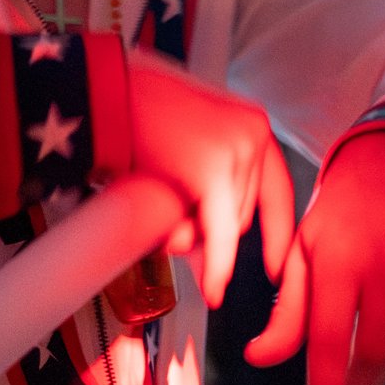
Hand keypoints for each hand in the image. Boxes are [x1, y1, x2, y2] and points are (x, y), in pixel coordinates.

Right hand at [127, 50, 294, 307]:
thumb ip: (203, 209)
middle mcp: (253, 133)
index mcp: (250, 125)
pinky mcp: (213, 169)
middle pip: (246, 214)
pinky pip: (220, 234)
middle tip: (176, 234)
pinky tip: (213, 289)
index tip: (278, 267)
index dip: (278, 233)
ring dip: (196, 238)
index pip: (278, 190)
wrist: (105, 95)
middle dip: (213, 236)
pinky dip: (216, 265)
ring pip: (230, 227)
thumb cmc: (135, 121)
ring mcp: (237, 149)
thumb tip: (213, 270)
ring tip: (161, 214)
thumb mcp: (183, 162)